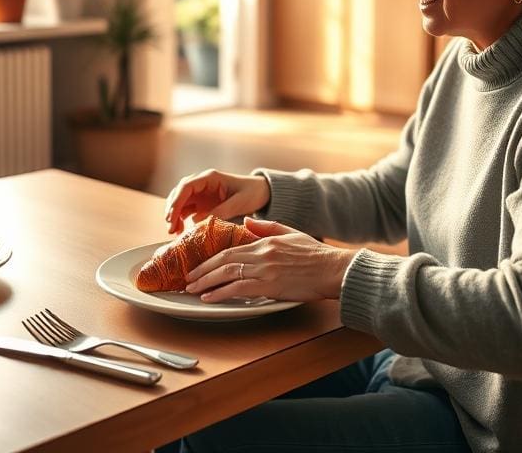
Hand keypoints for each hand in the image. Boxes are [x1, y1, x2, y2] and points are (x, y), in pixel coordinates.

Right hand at [164, 169, 270, 233]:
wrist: (262, 193)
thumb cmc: (252, 193)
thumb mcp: (239, 202)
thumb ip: (222, 211)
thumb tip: (199, 223)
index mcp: (209, 178)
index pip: (186, 186)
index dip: (176, 201)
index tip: (171, 217)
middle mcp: (201, 184)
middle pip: (179, 194)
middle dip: (172, 211)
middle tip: (171, 230)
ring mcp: (201, 194)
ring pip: (180, 203)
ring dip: (174, 216)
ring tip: (175, 233)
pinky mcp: (202, 205)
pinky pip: (187, 211)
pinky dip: (181, 220)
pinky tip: (182, 232)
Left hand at [184, 217, 356, 302]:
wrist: (333, 269)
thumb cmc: (315, 254)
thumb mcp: (290, 233)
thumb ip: (266, 227)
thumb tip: (246, 223)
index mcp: (265, 241)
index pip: (230, 248)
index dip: (210, 258)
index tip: (198, 266)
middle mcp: (261, 253)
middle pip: (224, 260)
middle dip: (202, 270)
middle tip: (188, 279)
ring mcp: (265, 269)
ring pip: (227, 273)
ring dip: (206, 282)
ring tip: (192, 289)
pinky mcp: (270, 286)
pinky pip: (239, 289)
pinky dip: (221, 293)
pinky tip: (210, 298)